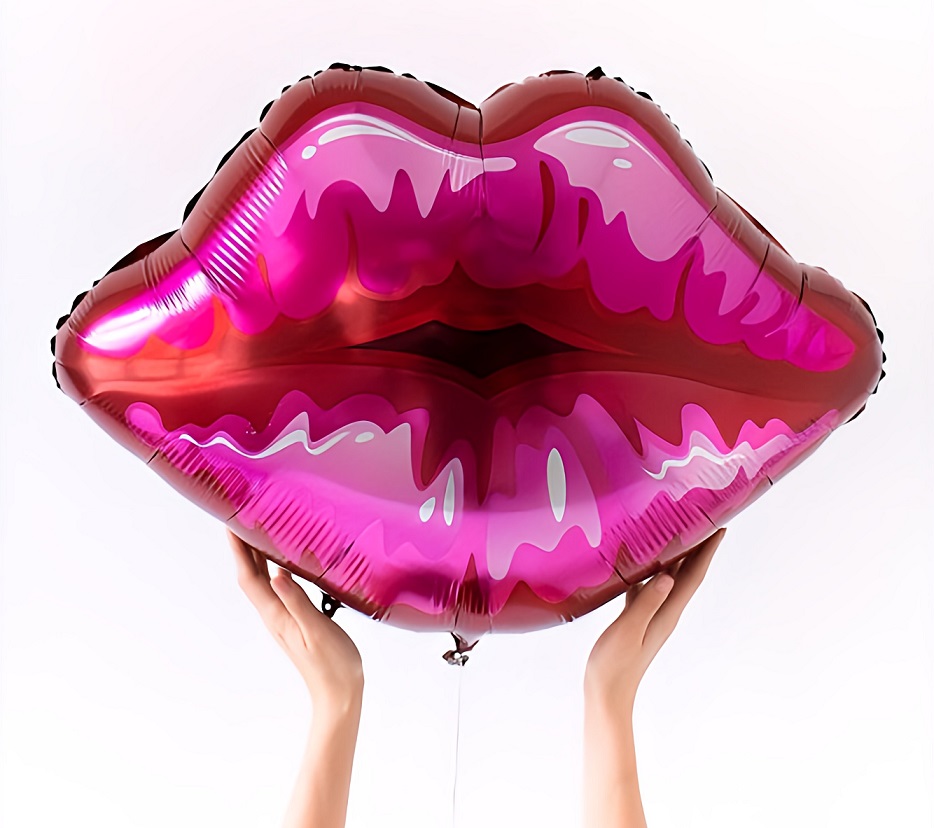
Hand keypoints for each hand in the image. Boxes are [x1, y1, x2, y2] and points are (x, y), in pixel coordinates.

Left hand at [228, 529, 363, 713]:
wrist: (338, 694)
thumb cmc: (332, 664)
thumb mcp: (317, 630)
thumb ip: (297, 602)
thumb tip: (276, 575)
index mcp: (276, 615)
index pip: (249, 577)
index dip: (238, 550)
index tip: (230, 524)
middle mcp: (274, 615)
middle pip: (251, 577)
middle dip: (242, 548)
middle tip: (238, 520)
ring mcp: (283, 619)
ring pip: (262, 583)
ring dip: (255, 558)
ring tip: (256, 534)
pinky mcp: (294, 621)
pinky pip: (277, 590)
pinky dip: (273, 571)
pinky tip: (283, 565)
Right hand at [585, 529, 724, 710]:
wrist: (608, 694)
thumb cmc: (614, 666)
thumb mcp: (629, 631)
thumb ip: (646, 603)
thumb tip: (668, 577)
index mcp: (667, 614)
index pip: (693, 577)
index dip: (707, 552)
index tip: (720, 528)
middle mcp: (664, 612)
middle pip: (687, 575)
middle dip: (698, 548)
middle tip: (704, 522)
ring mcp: (652, 617)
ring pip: (668, 580)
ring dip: (676, 557)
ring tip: (676, 534)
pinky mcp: (637, 620)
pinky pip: (647, 588)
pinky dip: (648, 572)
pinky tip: (638, 563)